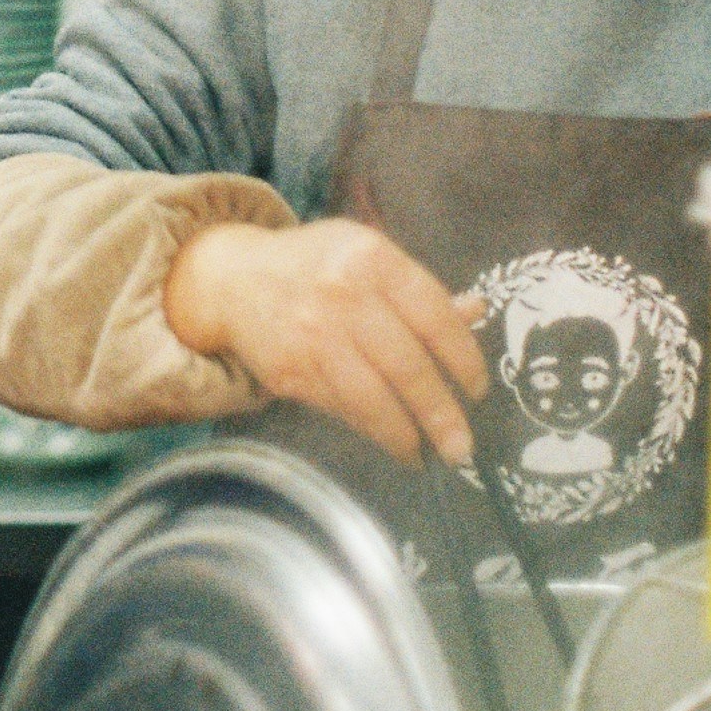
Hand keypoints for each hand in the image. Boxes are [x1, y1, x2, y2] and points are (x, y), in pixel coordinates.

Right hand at [165, 216, 489, 465]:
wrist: (231, 277)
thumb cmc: (314, 266)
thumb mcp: (367, 257)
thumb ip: (419, 290)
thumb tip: (477, 313)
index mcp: (372, 259)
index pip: (434, 317)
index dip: (465, 360)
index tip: (479, 390)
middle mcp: (342, 295)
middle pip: (407, 365)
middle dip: (441, 413)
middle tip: (463, 447)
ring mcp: (311, 335)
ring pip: (372, 398)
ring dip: (405, 434)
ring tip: (428, 453)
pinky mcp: (289, 370)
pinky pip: (340, 408)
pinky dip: (369, 429)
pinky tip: (388, 439)